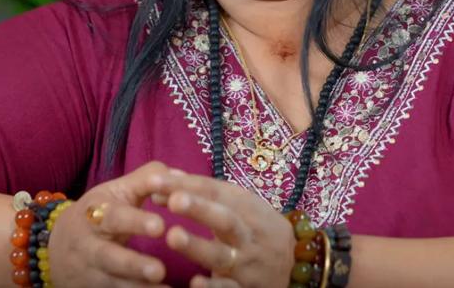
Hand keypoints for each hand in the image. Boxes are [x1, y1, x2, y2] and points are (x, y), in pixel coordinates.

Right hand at [47, 161, 171, 287]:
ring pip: (110, 282)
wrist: (57, 248)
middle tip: (160, 270)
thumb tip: (178, 177)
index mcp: (95, 214)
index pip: (114, 217)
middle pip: (107, 256)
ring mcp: (89, 271)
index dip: (135, 221)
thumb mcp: (115, 192)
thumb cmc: (99, 214)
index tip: (160, 226)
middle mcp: (88, 245)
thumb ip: (145, 181)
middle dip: (133, 264)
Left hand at [151, 170, 295, 287]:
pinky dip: (213, 287)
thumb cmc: (256, 228)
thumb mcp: (238, 204)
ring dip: (198, 246)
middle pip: (224, 219)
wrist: (297, 264)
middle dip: (199, 208)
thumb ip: (202, 192)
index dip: (186, 185)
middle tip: (173, 200)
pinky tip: (194, 282)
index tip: (156, 180)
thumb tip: (164, 176)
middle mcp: (247, 234)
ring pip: (222, 255)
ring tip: (173, 236)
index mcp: (246, 207)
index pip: (215, 191)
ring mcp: (246, 263)